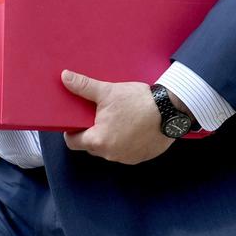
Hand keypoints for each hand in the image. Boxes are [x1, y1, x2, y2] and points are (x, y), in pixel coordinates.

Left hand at [61, 70, 175, 163]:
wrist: (170, 110)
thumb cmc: (138, 102)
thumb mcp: (107, 91)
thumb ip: (83, 86)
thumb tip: (65, 77)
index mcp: (98, 141)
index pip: (73, 143)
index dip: (71, 131)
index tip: (76, 121)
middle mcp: (111, 154)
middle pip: (91, 146)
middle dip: (91, 132)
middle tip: (97, 116)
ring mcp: (127, 158)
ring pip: (109, 149)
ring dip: (109, 138)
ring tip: (116, 119)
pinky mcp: (141, 157)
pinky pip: (125, 152)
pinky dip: (125, 141)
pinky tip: (130, 126)